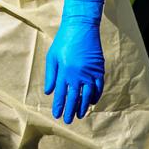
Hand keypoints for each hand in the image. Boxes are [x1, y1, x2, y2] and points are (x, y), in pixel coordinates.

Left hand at [44, 0, 105, 123]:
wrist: (81, 28)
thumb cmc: (63, 41)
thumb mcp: (52, 57)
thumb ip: (51, 75)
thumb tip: (49, 92)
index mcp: (64, 72)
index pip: (60, 94)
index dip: (59, 106)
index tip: (57, 115)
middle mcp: (77, 75)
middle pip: (73, 98)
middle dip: (70, 110)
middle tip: (68, 120)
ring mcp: (89, 73)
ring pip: (87, 95)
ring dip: (83, 106)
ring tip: (79, 115)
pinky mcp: (99, 70)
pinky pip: (98, 87)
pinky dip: (95, 96)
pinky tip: (91, 102)